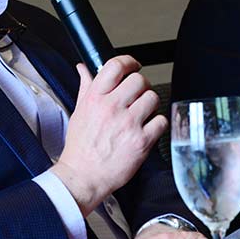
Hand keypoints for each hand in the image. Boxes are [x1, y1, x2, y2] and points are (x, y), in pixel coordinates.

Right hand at [50, 56, 165, 215]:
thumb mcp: (78, 111)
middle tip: (138, 95)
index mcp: (95, 98)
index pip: (116, 66)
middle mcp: (111, 108)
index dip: (129, 62)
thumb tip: (83, 68)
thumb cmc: (81, 147)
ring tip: (142, 114)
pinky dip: (158, 124)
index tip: (134, 65)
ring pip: (153, 98)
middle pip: (139, 80)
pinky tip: (148, 128)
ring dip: (150, 105)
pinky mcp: (141, 141)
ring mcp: (128, 124)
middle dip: (141, 86)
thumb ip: (85, 87)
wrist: (83, 176)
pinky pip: (161, 121)